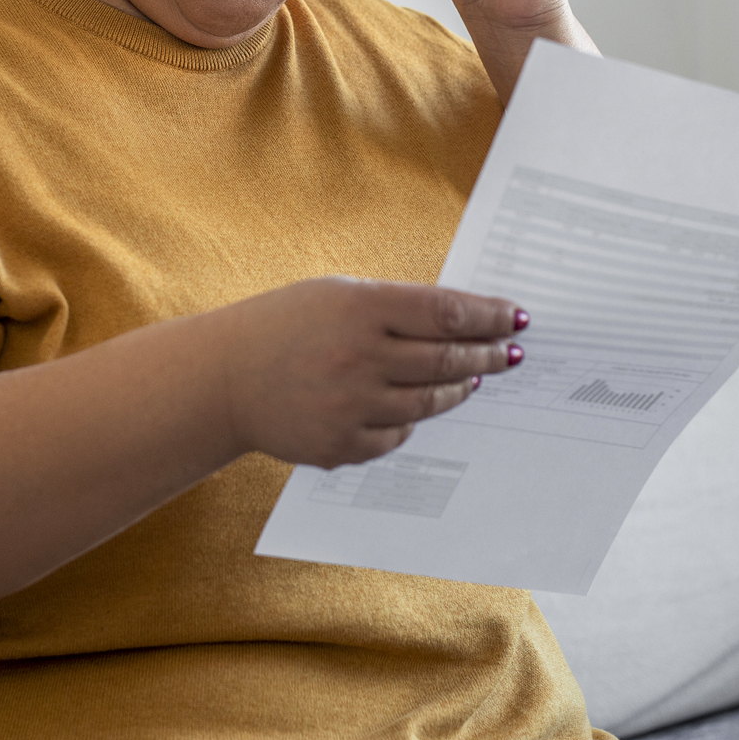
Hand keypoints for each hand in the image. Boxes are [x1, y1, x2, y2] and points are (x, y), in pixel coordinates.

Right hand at [208, 276, 525, 468]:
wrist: (223, 379)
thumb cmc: (286, 326)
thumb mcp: (337, 294)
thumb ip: (395, 305)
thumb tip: (461, 321)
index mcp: (360, 307)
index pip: (446, 312)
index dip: (488, 316)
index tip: (515, 317)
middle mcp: (359, 357)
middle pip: (447, 360)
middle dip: (487, 356)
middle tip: (510, 353)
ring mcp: (351, 406)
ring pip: (430, 402)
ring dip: (458, 388)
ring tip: (472, 377)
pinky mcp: (342, 445)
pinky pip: (399, 436)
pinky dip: (412, 420)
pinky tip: (417, 406)